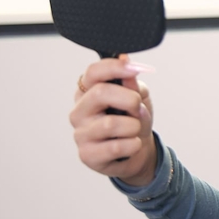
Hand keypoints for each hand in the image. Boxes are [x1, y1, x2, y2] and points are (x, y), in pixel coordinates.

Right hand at [70, 54, 156, 186]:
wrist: (137, 152)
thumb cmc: (133, 120)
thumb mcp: (139, 98)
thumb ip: (133, 84)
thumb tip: (127, 64)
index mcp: (88, 91)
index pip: (93, 72)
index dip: (114, 67)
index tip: (134, 68)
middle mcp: (79, 110)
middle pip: (100, 93)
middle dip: (129, 99)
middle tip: (138, 108)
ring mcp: (80, 133)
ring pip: (110, 123)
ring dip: (133, 126)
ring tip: (134, 129)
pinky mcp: (87, 154)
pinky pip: (115, 147)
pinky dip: (133, 144)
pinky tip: (132, 144)